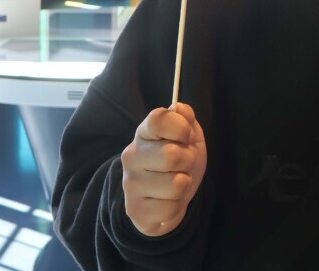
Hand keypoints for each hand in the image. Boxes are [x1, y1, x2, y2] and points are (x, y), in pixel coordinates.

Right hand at [121, 103, 207, 236]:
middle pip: (171, 155)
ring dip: (184, 185)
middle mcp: (131, 156)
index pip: (159, 119)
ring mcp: (130, 184)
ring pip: (176, 185)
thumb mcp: (188, 138)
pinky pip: (171, 209)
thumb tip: (181, 108)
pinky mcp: (135, 210)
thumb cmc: (178, 163)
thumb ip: (185, 119)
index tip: (186, 136)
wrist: (167, 199)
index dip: (181, 127)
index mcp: (144, 133)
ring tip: (175, 184)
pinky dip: (177, 207)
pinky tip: (167, 202)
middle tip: (183, 165)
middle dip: (188, 161)